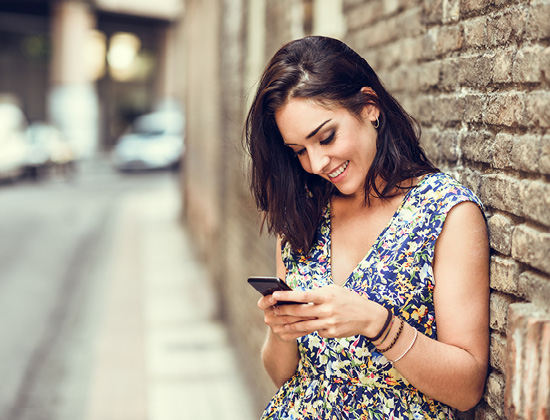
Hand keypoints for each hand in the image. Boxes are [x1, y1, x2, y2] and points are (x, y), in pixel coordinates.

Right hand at [257, 293, 315, 341]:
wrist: (284, 328)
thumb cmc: (286, 308)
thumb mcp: (283, 301)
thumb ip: (285, 295)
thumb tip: (288, 284)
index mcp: (267, 308)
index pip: (262, 303)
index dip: (267, 300)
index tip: (273, 296)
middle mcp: (269, 319)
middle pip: (283, 312)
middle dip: (297, 309)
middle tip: (310, 306)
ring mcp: (276, 329)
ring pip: (291, 322)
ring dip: (304, 318)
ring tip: (315, 315)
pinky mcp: (284, 337)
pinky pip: (297, 332)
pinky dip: (306, 328)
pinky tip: (314, 324)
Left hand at [269, 285, 384, 338]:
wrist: (368, 317)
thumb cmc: (349, 299)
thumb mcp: (334, 290)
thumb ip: (318, 293)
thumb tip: (300, 296)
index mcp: (327, 295)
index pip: (303, 295)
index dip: (287, 296)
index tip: (275, 295)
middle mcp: (327, 309)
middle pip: (300, 312)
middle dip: (285, 311)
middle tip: (274, 311)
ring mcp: (329, 322)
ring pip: (305, 325)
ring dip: (292, 325)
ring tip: (283, 324)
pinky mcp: (332, 333)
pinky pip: (316, 331)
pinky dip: (311, 329)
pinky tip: (307, 327)